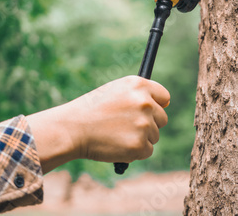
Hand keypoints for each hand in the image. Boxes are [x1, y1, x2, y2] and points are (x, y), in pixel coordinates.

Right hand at [26, 76, 169, 173]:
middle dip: (149, 124)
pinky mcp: (139, 145)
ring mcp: (143, 124)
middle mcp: (145, 102)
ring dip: (140, 138)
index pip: (164, 96)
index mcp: (138, 85)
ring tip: (117, 134)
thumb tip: (165, 104)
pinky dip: (135, 152)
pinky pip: (147, 151)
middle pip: (162, 118)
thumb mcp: (115, 91)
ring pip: (154, 136)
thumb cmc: (91, 109)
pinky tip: (117, 145)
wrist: (72, 129)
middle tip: (127, 126)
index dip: (157, 105)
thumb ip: (139, 94)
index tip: (149, 112)